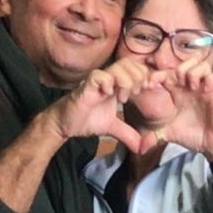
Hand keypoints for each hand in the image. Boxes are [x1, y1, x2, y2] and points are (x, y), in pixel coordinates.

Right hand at [45, 58, 164, 152]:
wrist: (65, 124)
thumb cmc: (87, 120)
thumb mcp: (113, 127)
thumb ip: (128, 134)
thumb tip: (142, 148)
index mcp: (117, 84)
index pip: (136, 67)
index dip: (145, 76)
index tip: (147, 90)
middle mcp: (108, 79)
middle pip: (129, 63)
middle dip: (138, 77)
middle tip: (135, 94)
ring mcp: (97, 81)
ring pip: (117, 67)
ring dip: (126, 81)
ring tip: (123, 97)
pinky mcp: (86, 85)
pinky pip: (100, 76)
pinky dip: (108, 84)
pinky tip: (108, 95)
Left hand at [139, 57, 212, 157]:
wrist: (211, 145)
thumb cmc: (192, 136)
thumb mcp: (168, 134)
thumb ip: (153, 137)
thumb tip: (139, 148)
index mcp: (177, 93)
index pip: (166, 74)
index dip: (156, 75)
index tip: (148, 84)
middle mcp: (191, 87)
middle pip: (185, 63)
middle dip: (179, 69)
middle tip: (177, 83)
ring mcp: (205, 88)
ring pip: (201, 65)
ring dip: (194, 72)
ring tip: (192, 87)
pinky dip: (210, 79)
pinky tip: (205, 90)